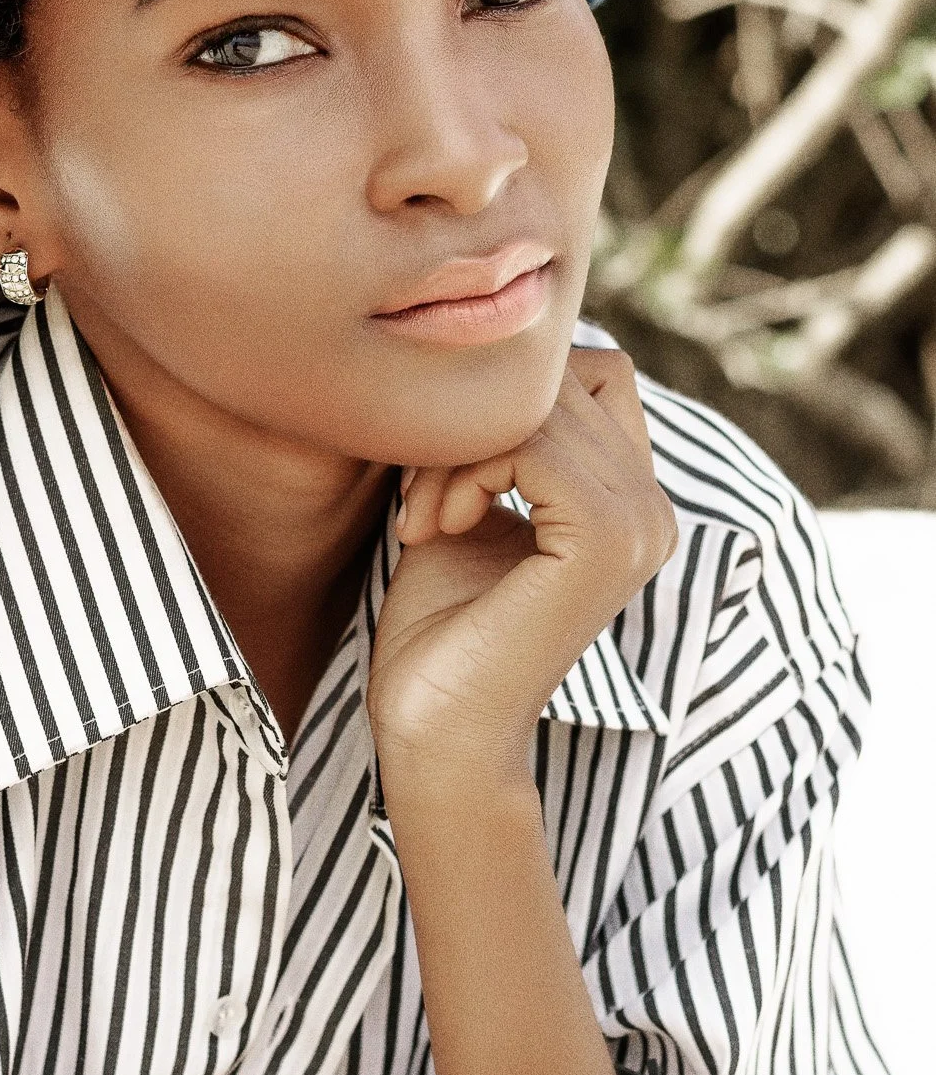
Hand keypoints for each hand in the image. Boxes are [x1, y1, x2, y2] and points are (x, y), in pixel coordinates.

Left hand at [366, 348, 676, 798]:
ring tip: (425, 517)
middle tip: (419, 499)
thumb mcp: (470, 504)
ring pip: (541, 406)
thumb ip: (495, 435)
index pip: (593, 374)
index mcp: (633, 502)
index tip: (438, 477)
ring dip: (456, 451)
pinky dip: (465, 470)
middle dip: (470, 422)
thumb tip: (480, 345)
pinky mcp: (606, 540)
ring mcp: (641, 525)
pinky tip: (436, 528)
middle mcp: (654, 509)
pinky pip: (532, 442)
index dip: (505, 401)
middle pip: (564, 380)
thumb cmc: (438, 628)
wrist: (434, 730)